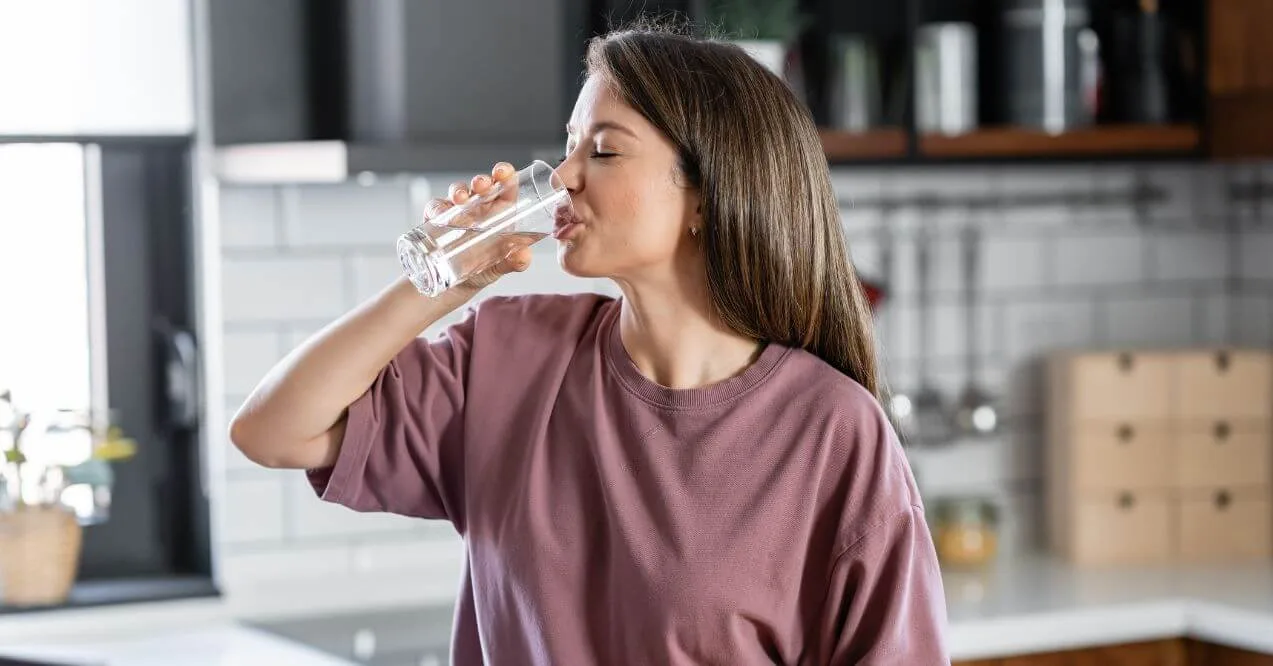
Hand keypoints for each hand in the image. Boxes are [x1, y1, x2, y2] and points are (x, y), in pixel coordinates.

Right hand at [422, 161, 532, 292]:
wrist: (454, 287)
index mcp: (500, 211)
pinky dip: (436, 208)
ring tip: (461, 199)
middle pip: (481, 185)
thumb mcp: (500, 267)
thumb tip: (523, 255)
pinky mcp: (437, 221)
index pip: (505, 186)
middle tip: (481, 186)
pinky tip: (439, 215)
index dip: (505, 174)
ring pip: (458, 191)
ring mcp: (458, 212)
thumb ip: (514, 261)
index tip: (503, 173)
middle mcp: (479, 208)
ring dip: (459, 191)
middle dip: (481, 181)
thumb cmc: (482, 269)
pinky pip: (435, 208)